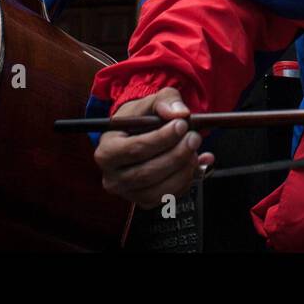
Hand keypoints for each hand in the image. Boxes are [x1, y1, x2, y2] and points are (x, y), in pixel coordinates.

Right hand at [93, 88, 212, 207]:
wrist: (138, 135)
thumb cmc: (140, 119)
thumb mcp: (150, 103)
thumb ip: (165, 101)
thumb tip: (179, 113)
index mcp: (107, 151)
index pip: (134, 149)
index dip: (161, 138)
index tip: (182, 125)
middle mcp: (113, 177)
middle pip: (148, 173)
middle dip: (177, 155)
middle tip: (194, 137)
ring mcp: (128, 193)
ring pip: (160, 190)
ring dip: (184, 170)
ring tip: (195, 150)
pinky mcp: (145, 201)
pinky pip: (169, 198)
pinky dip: (188, 181)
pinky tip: (196, 163)